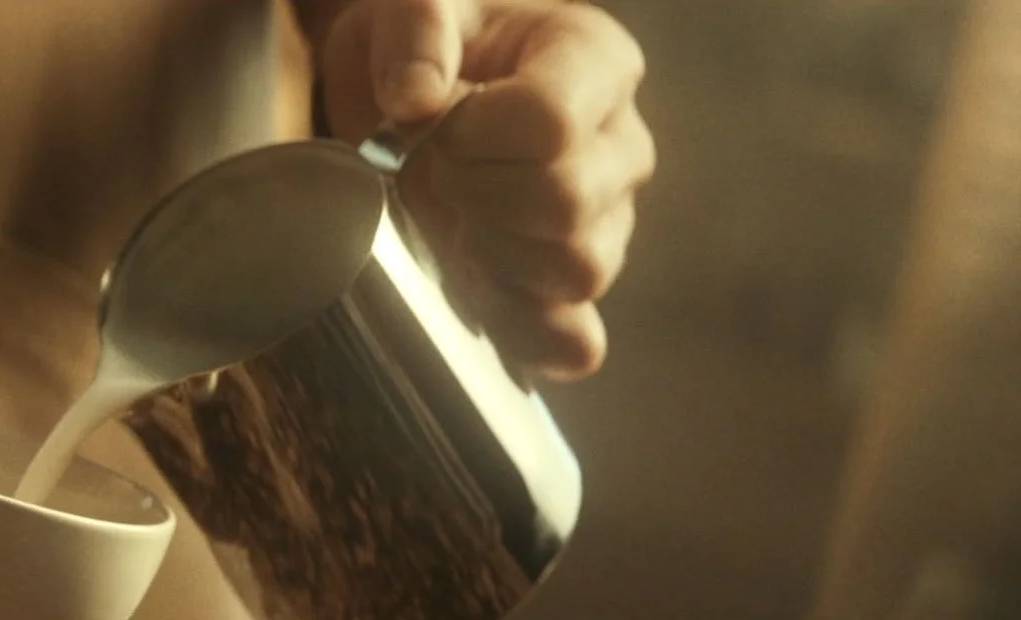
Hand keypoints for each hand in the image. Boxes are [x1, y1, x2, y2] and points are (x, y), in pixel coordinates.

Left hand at [321, 0, 655, 380]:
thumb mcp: (412, 2)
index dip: (470, 134)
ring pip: (576, 272)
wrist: (411, 86)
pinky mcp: (564, 287)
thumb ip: (416, 31)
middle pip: (566, 204)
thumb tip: (416, 102)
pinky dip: (522, 334)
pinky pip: (571, 340)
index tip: (427, 117)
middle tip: (432, 165)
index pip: (551, 124)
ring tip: (454, 214)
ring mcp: (603, 222)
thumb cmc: (427, 37)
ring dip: (491, 255)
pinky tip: (477, 295)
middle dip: (473, 192)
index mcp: (595, 61)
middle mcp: (618, 145)